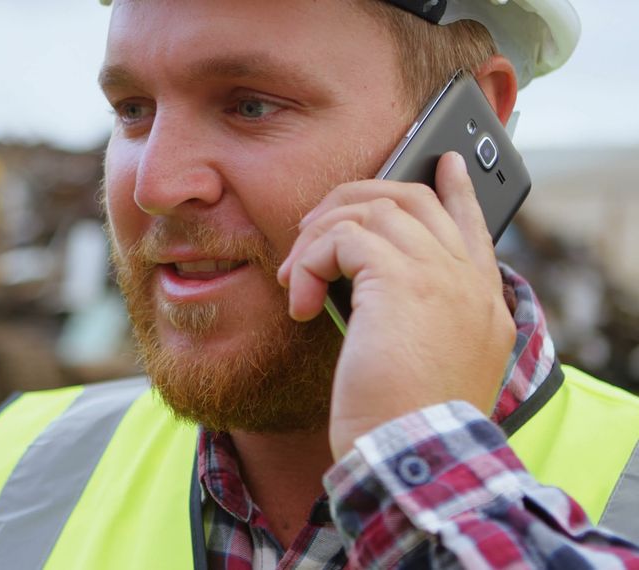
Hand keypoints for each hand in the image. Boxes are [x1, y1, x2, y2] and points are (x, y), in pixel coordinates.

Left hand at [277, 152, 515, 460]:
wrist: (413, 453)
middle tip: (316, 225)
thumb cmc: (407, 423)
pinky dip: (309, 262)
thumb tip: (371, 293)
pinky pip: (342, 238)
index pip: (473, 225)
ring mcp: (440, 274)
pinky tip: (298, 302)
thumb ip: (421, 321)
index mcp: (482, 302)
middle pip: (414, 200)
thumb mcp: (428, 367)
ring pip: (373, 210)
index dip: (458, 190)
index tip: (448, 164)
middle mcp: (468, 280)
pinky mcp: (399, 279)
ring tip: (294, 274)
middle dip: (357, 199)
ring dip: (320, 235)